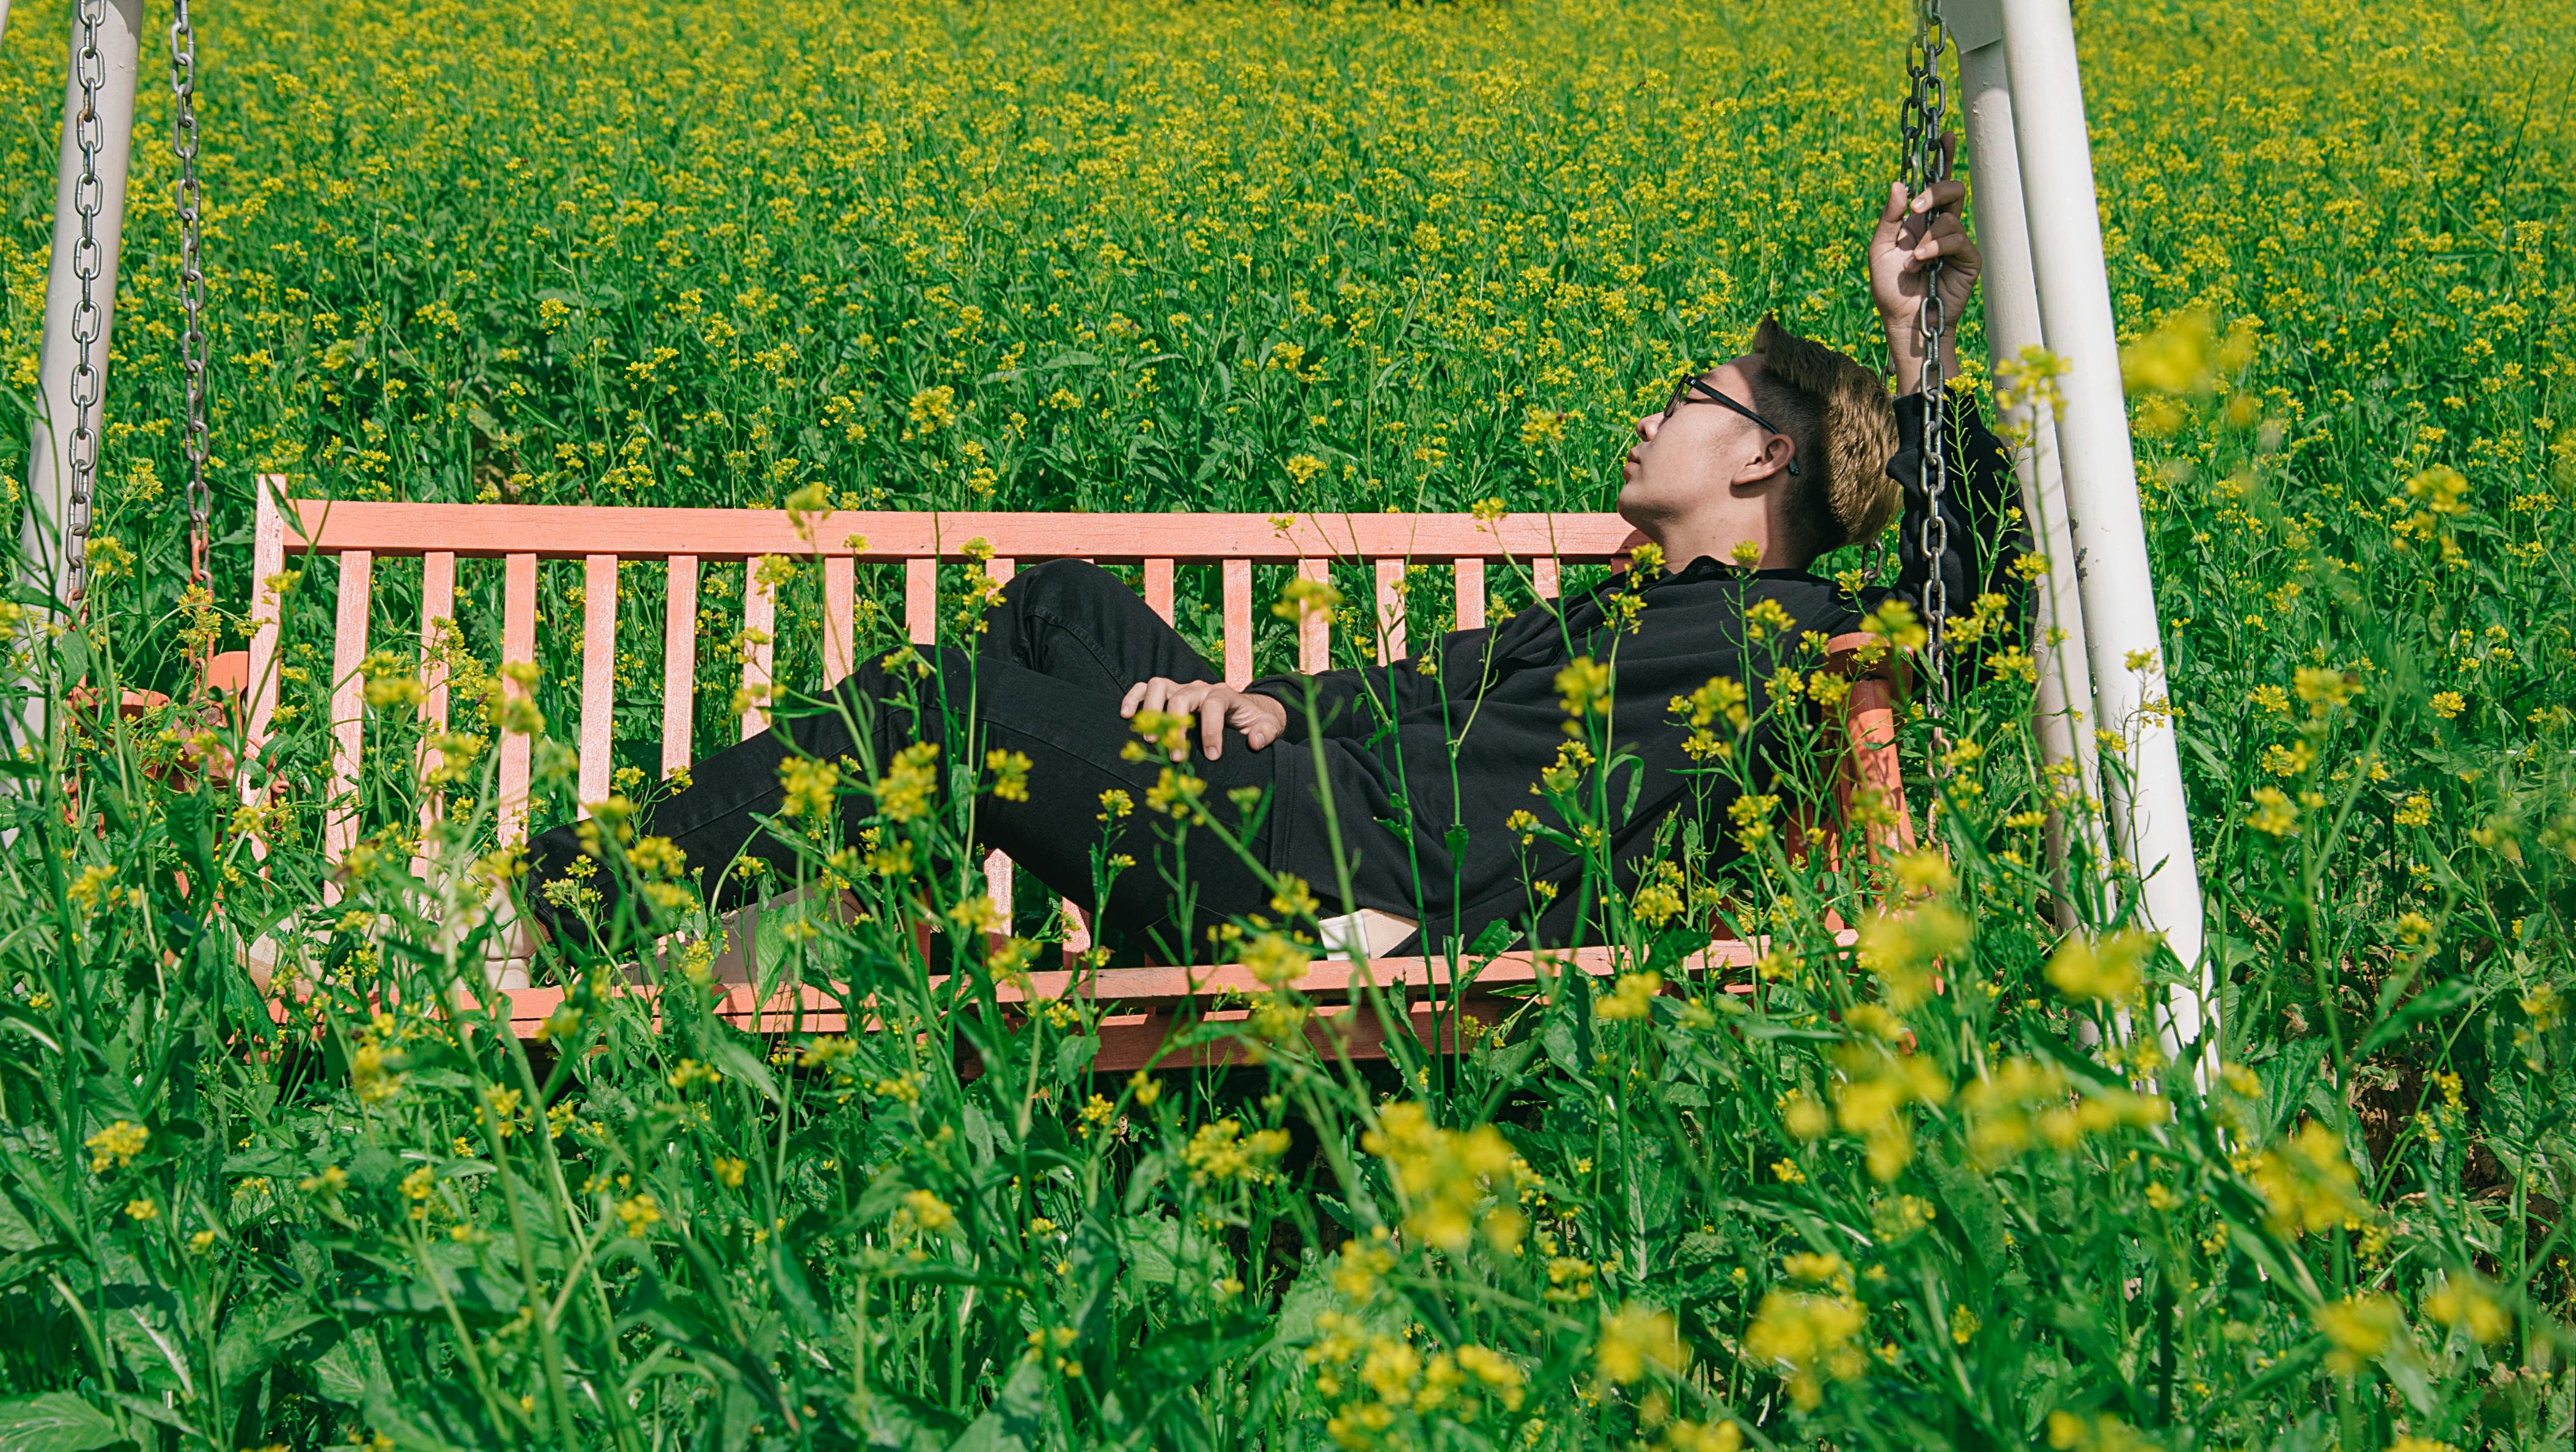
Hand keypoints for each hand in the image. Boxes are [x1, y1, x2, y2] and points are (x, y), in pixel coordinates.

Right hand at [1119, 676, 1288, 759]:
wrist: (1246, 711)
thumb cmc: (1254, 721)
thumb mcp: (1268, 727)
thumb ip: (1266, 732)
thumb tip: (1253, 741)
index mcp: (1225, 694)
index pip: (1215, 704)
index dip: (1212, 730)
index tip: (1213, 756)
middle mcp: (1200, 688)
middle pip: (1182, 696)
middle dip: (1176, 726)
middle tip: (1175, 756)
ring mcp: (1181, 689)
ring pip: (1159, 686)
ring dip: (1151, 711)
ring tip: (1151, 740)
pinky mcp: (1168, 695)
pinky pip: (1145, 689)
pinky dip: (1133, 699)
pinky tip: (1126, 716)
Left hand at [1868, 138, 1981, 392]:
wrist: (1903, 321)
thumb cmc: (1890, 288)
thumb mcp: (1880, 248)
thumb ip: (1890, 216)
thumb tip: (1900, 183)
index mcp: (1918, 220)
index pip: (1933, 183)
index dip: (1941, 158)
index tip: (1944, 135)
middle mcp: (1940, 226)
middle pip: (1951, 189)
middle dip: (1936, 190)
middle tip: (1916, 207)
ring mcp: (1955, 242)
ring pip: (1954, 214)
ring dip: (1930, 233)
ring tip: (1914, 258)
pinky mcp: (1968, 259)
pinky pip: (1959, 238)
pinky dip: (1938, 247)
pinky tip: (1924, 263)